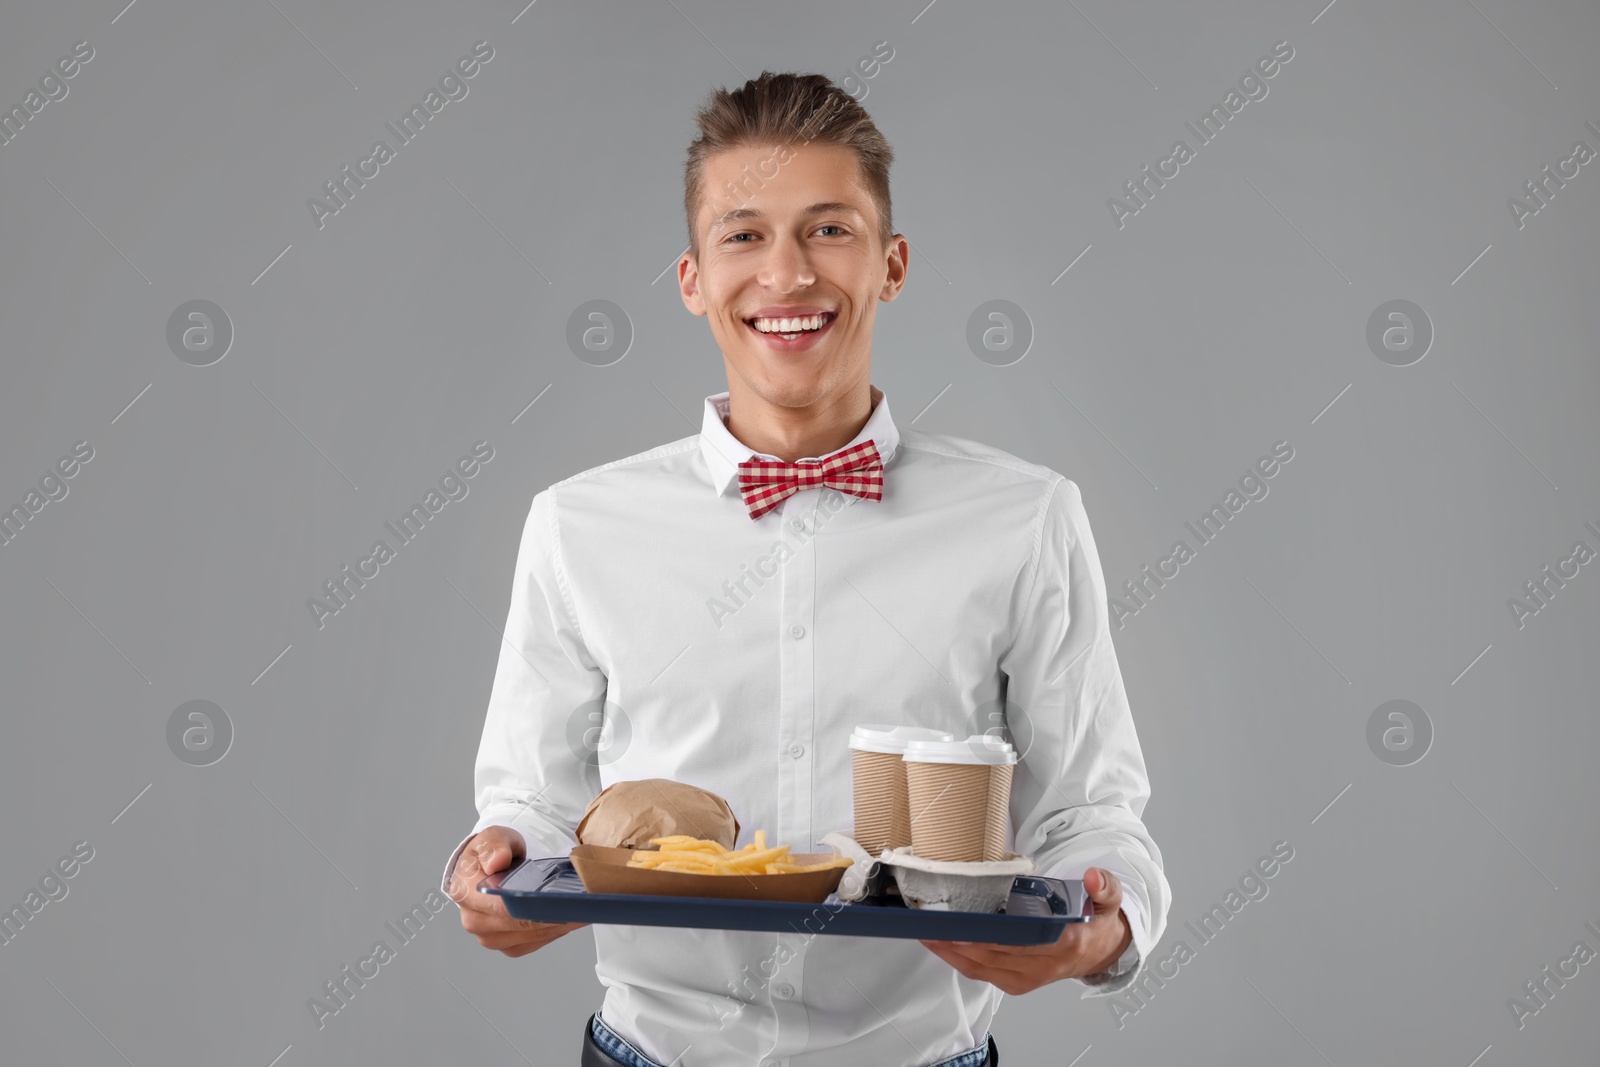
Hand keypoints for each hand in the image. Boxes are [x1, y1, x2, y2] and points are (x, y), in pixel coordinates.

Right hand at [448, 826, 587, 957]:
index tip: (555, 899)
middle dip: (550, 914)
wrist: (494, 866)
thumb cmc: (493, 853)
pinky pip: (536, 942)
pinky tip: (570, 916)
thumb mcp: (494, 837)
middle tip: (578, 903)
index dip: (530, 904)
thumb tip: (496, 862)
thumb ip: (494, 845)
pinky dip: (555, 930)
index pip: (500, 906)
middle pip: (519, 925)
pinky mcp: (508, 944)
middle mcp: (474, 920)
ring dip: (557, 924)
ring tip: (580, 908)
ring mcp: (490, 936)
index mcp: (464, 892)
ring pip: (530, 937)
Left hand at [919, 867, 1132, 994]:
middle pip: (993, 958)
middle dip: (960, 944)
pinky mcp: (1016, 982)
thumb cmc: (1095, 924)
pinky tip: (941, 945)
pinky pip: (982, 974)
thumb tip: (1092, 877)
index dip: (991, 938)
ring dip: (952, 954)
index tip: (965, 927)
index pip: (1022, 944)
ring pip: (982, 970)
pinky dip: (959, 961)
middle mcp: (1043, 967)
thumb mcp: (1110, 901)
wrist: (1100, 953)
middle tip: (932, 926)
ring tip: (928, 934)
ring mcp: (1027, 978)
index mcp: (1065, 945)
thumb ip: (1104, 886)